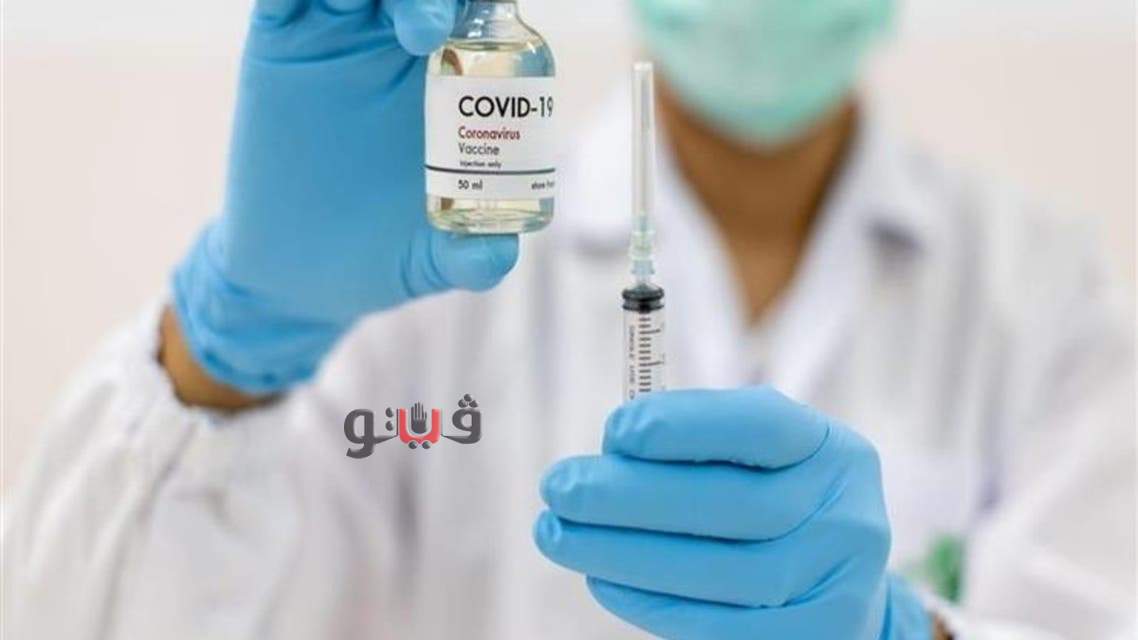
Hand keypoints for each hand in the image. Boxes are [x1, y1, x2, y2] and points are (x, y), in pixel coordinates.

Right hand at [172, 0, 517, 394]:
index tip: (495, 31)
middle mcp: (396, 52)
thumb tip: (499, 255)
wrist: (295, 278)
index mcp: (449, 86)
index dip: (488, 13)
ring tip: (391, 21)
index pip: (479, 19)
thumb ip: (466, 258)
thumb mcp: (429, 262)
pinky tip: (317, 1)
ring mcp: (337, 42)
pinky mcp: (279, 48)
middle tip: (430, 31)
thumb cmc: (378, 258)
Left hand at [534, 387, 930, 638]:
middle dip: (631, 496)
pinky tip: (602, 580)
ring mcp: (838, 585)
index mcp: (831, 450)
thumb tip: (612, 453)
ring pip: (721, 572)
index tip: (615, 431)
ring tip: (558, 534)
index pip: (761, 426)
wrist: (837, 589)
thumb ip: (696, 444)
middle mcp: (847, 515)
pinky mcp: (817, 639)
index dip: (686, 425)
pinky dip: (650, 603)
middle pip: (733, 505)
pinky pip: (719, 627)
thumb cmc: (770, 503)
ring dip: (623, 553)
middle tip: (558, 487)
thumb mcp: (755, 458)